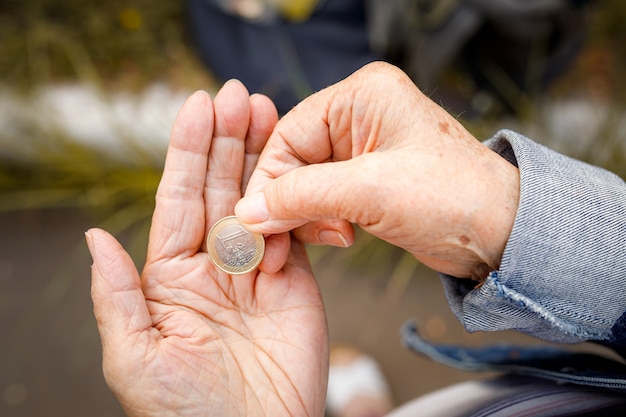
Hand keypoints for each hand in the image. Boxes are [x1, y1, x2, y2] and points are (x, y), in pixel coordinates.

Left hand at [87, 82, 328, 416]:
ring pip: (259, 199)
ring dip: (264, 157)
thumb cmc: (185, 411)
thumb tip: (96, 238)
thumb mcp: (135, 357)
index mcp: (169, 274)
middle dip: (229, 140)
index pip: (178, 198)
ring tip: (271, 113)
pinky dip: (295, 199)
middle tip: (240, 96)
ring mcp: (256, 269)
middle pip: (220, 188)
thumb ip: (116, 295)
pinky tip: (295, 165)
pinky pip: (295, 230)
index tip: (198, 106)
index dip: (188, 151)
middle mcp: (212, 264)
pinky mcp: (295, 280)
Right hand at [235, 62, 519, 280]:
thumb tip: (248, 212)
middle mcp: (360, 116)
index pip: (288, 134)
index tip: (253, 220)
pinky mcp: (368, 179)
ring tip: (333, 235)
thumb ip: (301, 197)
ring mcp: (364, 148)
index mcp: (362, 96)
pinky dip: (321, 220)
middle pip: (293, 159)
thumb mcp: (369, 192)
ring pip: (306, 181)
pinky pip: (325, 197)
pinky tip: (341, 235)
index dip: (268, 180)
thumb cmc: (453, 197)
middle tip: (276, 241)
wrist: (502, 233)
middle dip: (286, 202)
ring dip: (305, 214)